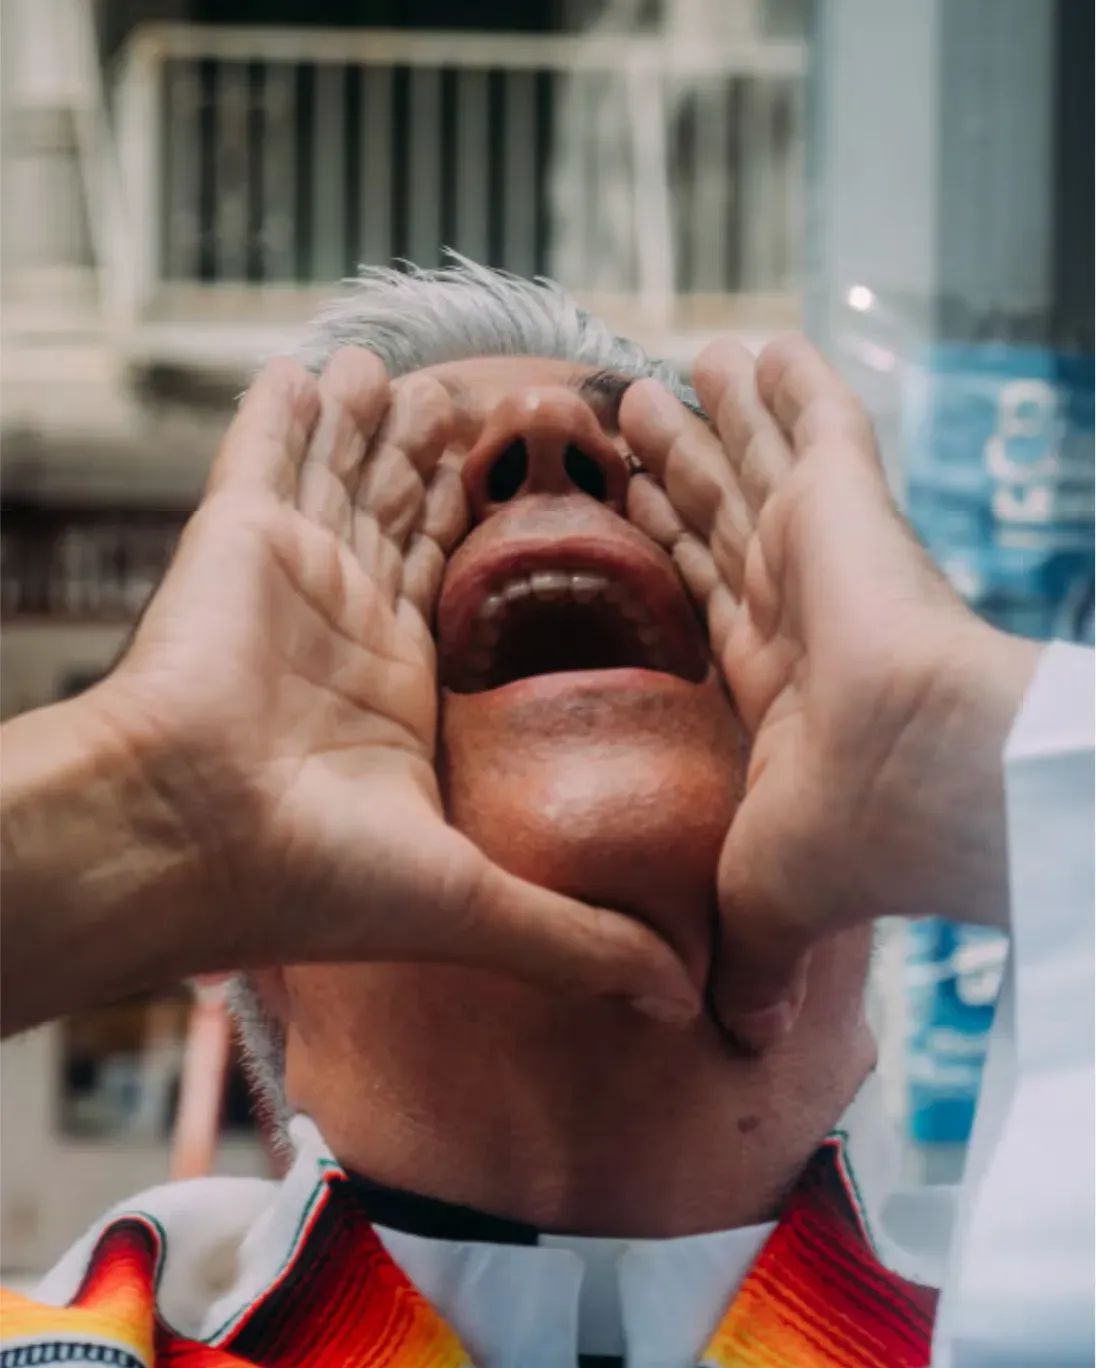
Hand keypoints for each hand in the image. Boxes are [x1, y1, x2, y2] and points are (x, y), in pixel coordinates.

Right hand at [99, 349, 698, 1020]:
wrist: (185, 841)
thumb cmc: (306, 877)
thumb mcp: (471, 905)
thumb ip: (577, 938)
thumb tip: (680, 1000)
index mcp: (400, 693)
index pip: (466, 595)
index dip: (509, 547)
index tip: (562, 498)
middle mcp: (346, 628)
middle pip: (408, 521)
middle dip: (448, 466)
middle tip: (497, 409)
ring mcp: (289, 575)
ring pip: (345, 476)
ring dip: (379, 426)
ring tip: (418, 380)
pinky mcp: (236, 533)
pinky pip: (265, 452)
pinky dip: (288, 409)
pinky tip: (318, 365)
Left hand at [620, 335, 1040, 1046]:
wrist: (941, 785)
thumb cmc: (860, 840)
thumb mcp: (764, 897)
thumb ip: (745, 951)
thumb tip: (737, 1040)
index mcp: (776, 682)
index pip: (701, 600)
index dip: (661, 556)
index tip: (623, 516)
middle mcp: (799, 607)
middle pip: (715, 519)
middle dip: (672, 471)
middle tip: (624, 418)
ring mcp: (827, 550)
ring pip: (751, 467)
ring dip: (707, 421)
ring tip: (661, 375)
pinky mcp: (853, 503)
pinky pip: (818, 425)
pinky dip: (791, 385)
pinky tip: (758, 346)